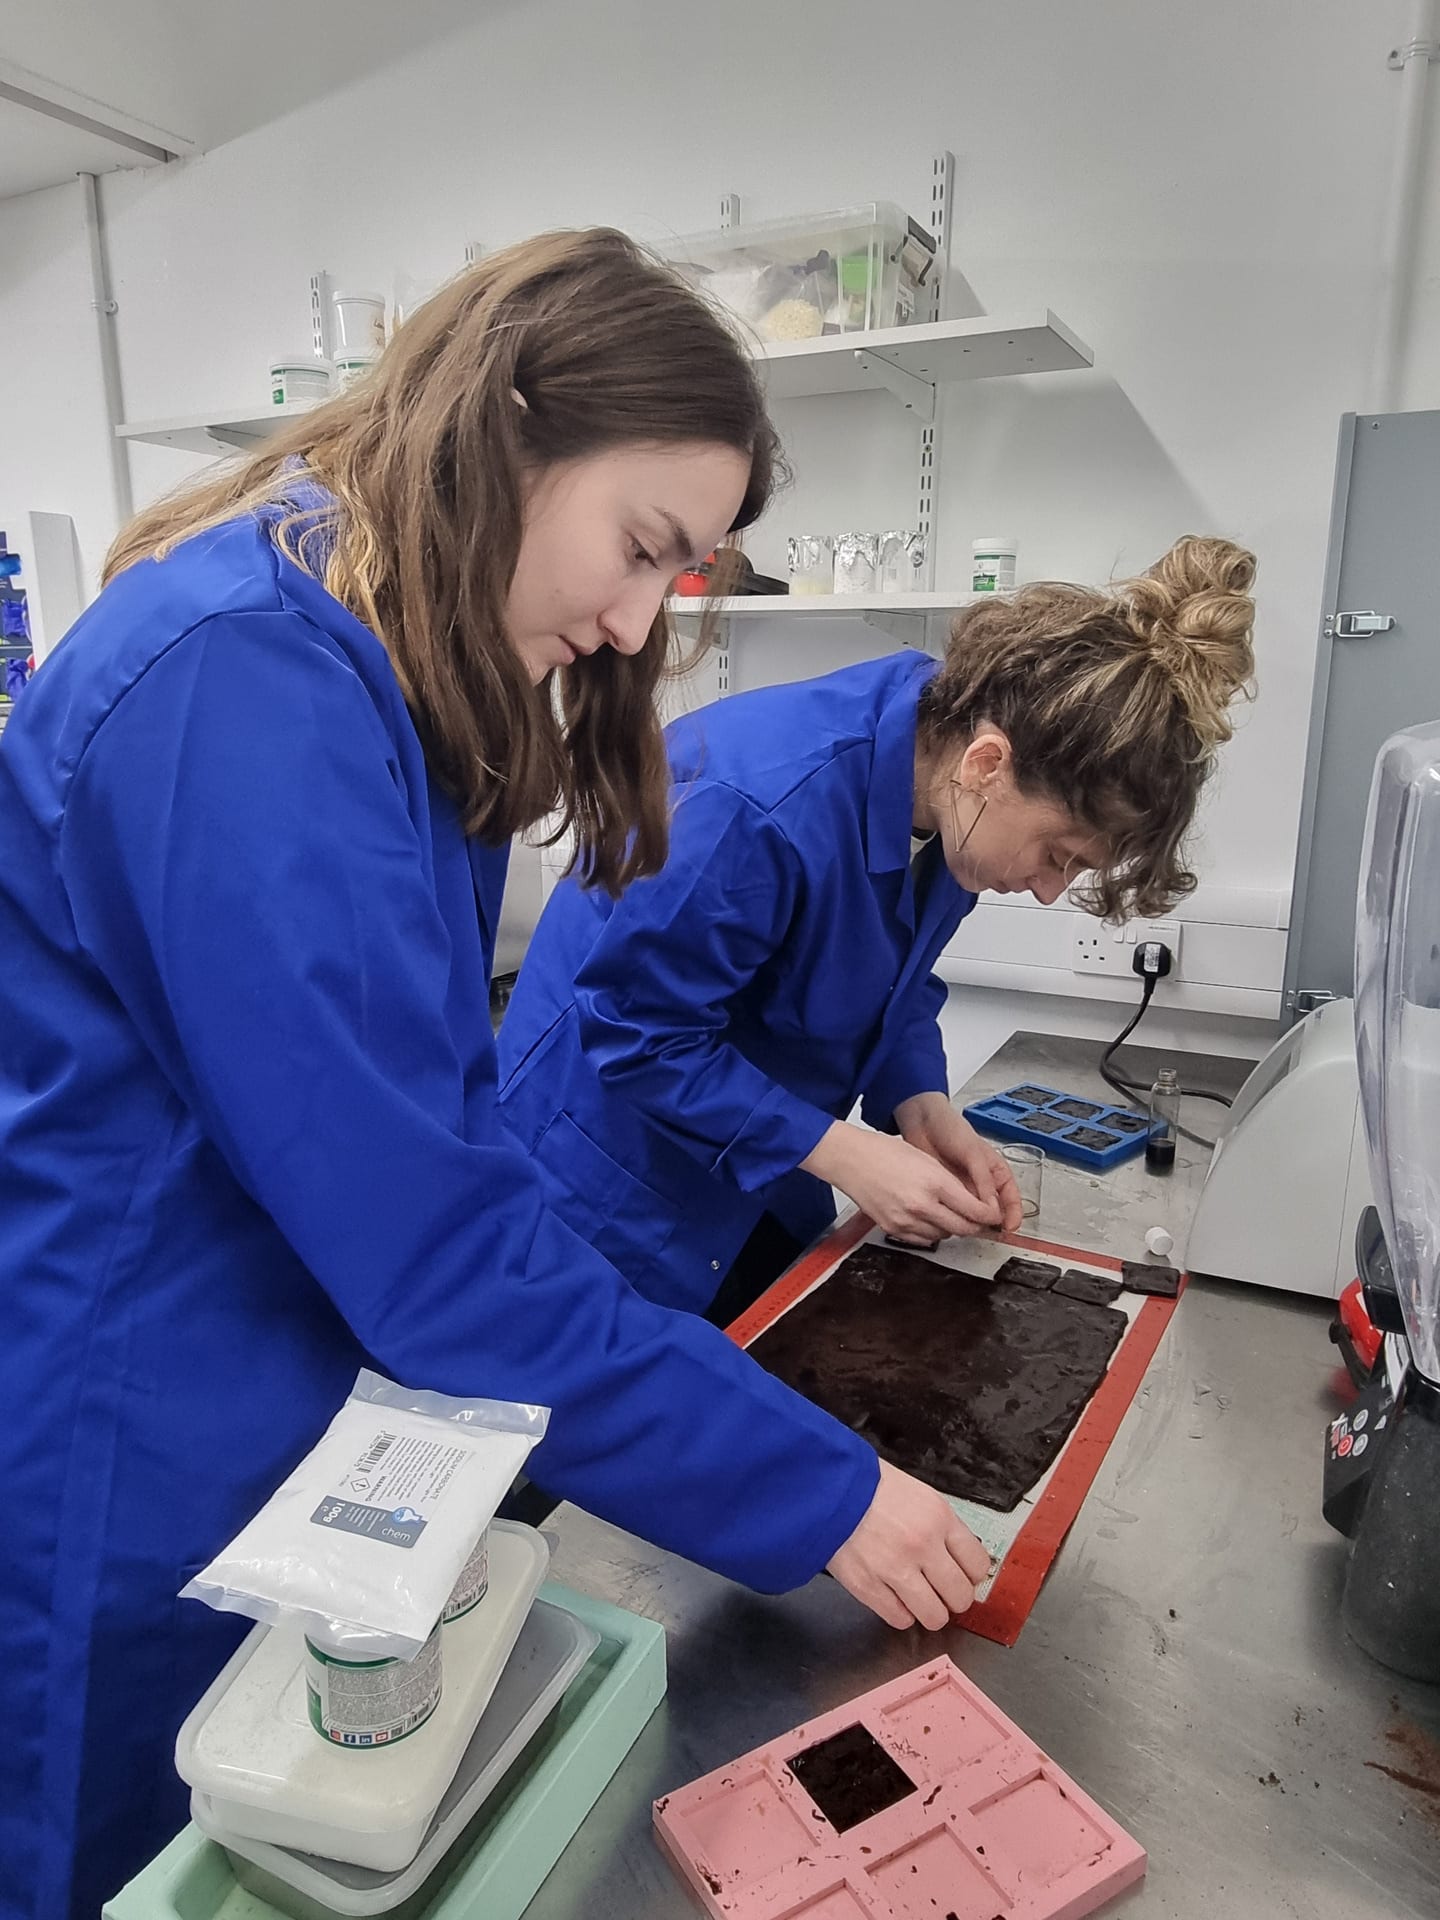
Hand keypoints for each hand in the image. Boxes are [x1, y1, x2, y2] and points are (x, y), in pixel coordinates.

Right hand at [801, 1121, 999, 1241]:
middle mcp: (921, 1205)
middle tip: (980, 1221)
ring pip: (944, 1236)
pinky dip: (932, 1233)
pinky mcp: (893, 1229)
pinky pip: (923, 1240)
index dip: (990, 1216)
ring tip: (950, 1215)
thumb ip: (949, 1183)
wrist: (849, 1160)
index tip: (995, 1215)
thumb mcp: (925, 1160)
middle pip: (963, 1228)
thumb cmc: (883, 1152)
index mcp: (934, 1183)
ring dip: (953, 1228)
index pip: (975, 1210)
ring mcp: (906, 1221)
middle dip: (976, 1226)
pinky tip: (929, 1219)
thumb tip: (970, 1201)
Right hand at [827, 1460, 992, 1628]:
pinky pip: (900, 1619)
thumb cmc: (872, 1487)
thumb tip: (961, 1559)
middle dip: (954, 1598)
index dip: (972, 1575)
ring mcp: (895, 1569)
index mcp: (939, 1519)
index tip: (964, 1576)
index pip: (978, 1566)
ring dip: (930, 1611)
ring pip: (934, 1617)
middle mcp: (922, 1546)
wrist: (829, 1487)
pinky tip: (895, 1597)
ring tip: (919, 1599)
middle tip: (942, 1591)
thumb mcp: (921, 1496)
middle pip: (961, 1597)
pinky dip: (901, 1613)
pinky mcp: (868, 1586)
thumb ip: (943, 1528)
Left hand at [894, 1093, 1022, 1234]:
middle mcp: (982, 1183)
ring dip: (972, 1221)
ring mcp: (964, 1189)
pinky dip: (954, 1216)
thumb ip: (983, 1181)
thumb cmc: (952, 1129)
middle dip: (991, 1222)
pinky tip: (951, 1220)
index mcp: (996, 1172)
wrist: (923, 1122)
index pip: (1011, 1198)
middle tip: (985, 1231)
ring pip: (973, 1213)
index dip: (1013, 1214)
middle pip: (993, 1210)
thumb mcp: (973, 1154)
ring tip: (968, 1227)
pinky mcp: (947, 1192)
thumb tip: (992, 1209)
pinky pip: (954, 1209)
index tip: (1009, 1227)